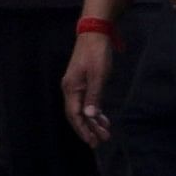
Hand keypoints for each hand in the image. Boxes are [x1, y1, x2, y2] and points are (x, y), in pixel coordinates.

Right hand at [62, 32, 114, 146]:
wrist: (94, 33)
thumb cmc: (97, 54)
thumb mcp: (98, 76)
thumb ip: (94, 96)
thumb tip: (90, 116)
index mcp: (72, 88)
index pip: (75, 115)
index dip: (83, 129)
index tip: (93, 142)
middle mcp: (70, 89)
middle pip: (77, 115)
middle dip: (88, 129)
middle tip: (101, 141)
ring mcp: (75, 86)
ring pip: (82, 109)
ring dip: (92, 122)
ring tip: (105, 132)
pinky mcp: (82, 82)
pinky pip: (86, 102)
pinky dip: (94, 111)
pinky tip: (102, 117)